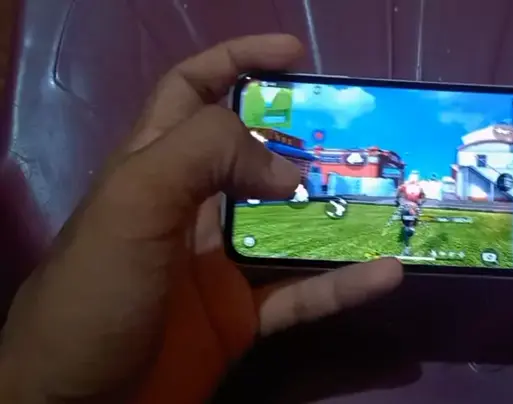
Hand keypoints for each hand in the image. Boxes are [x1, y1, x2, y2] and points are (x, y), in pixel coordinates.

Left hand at [0, 34, 402, 403]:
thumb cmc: (94, 296)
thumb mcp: (133, 204)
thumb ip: (203, 156)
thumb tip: (288, 168)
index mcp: (154, 168)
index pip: (193, 92)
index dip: (238, 61)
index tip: (295, 55)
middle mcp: (193, 209)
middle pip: (255, 157)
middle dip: (304, 141)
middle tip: (355, 136)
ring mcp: (221, 265)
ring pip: (291, 227)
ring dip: (339, 214)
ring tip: (388, 200)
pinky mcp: (243, 317)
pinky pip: (303, 294)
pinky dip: (344, 285)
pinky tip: (385, 274)